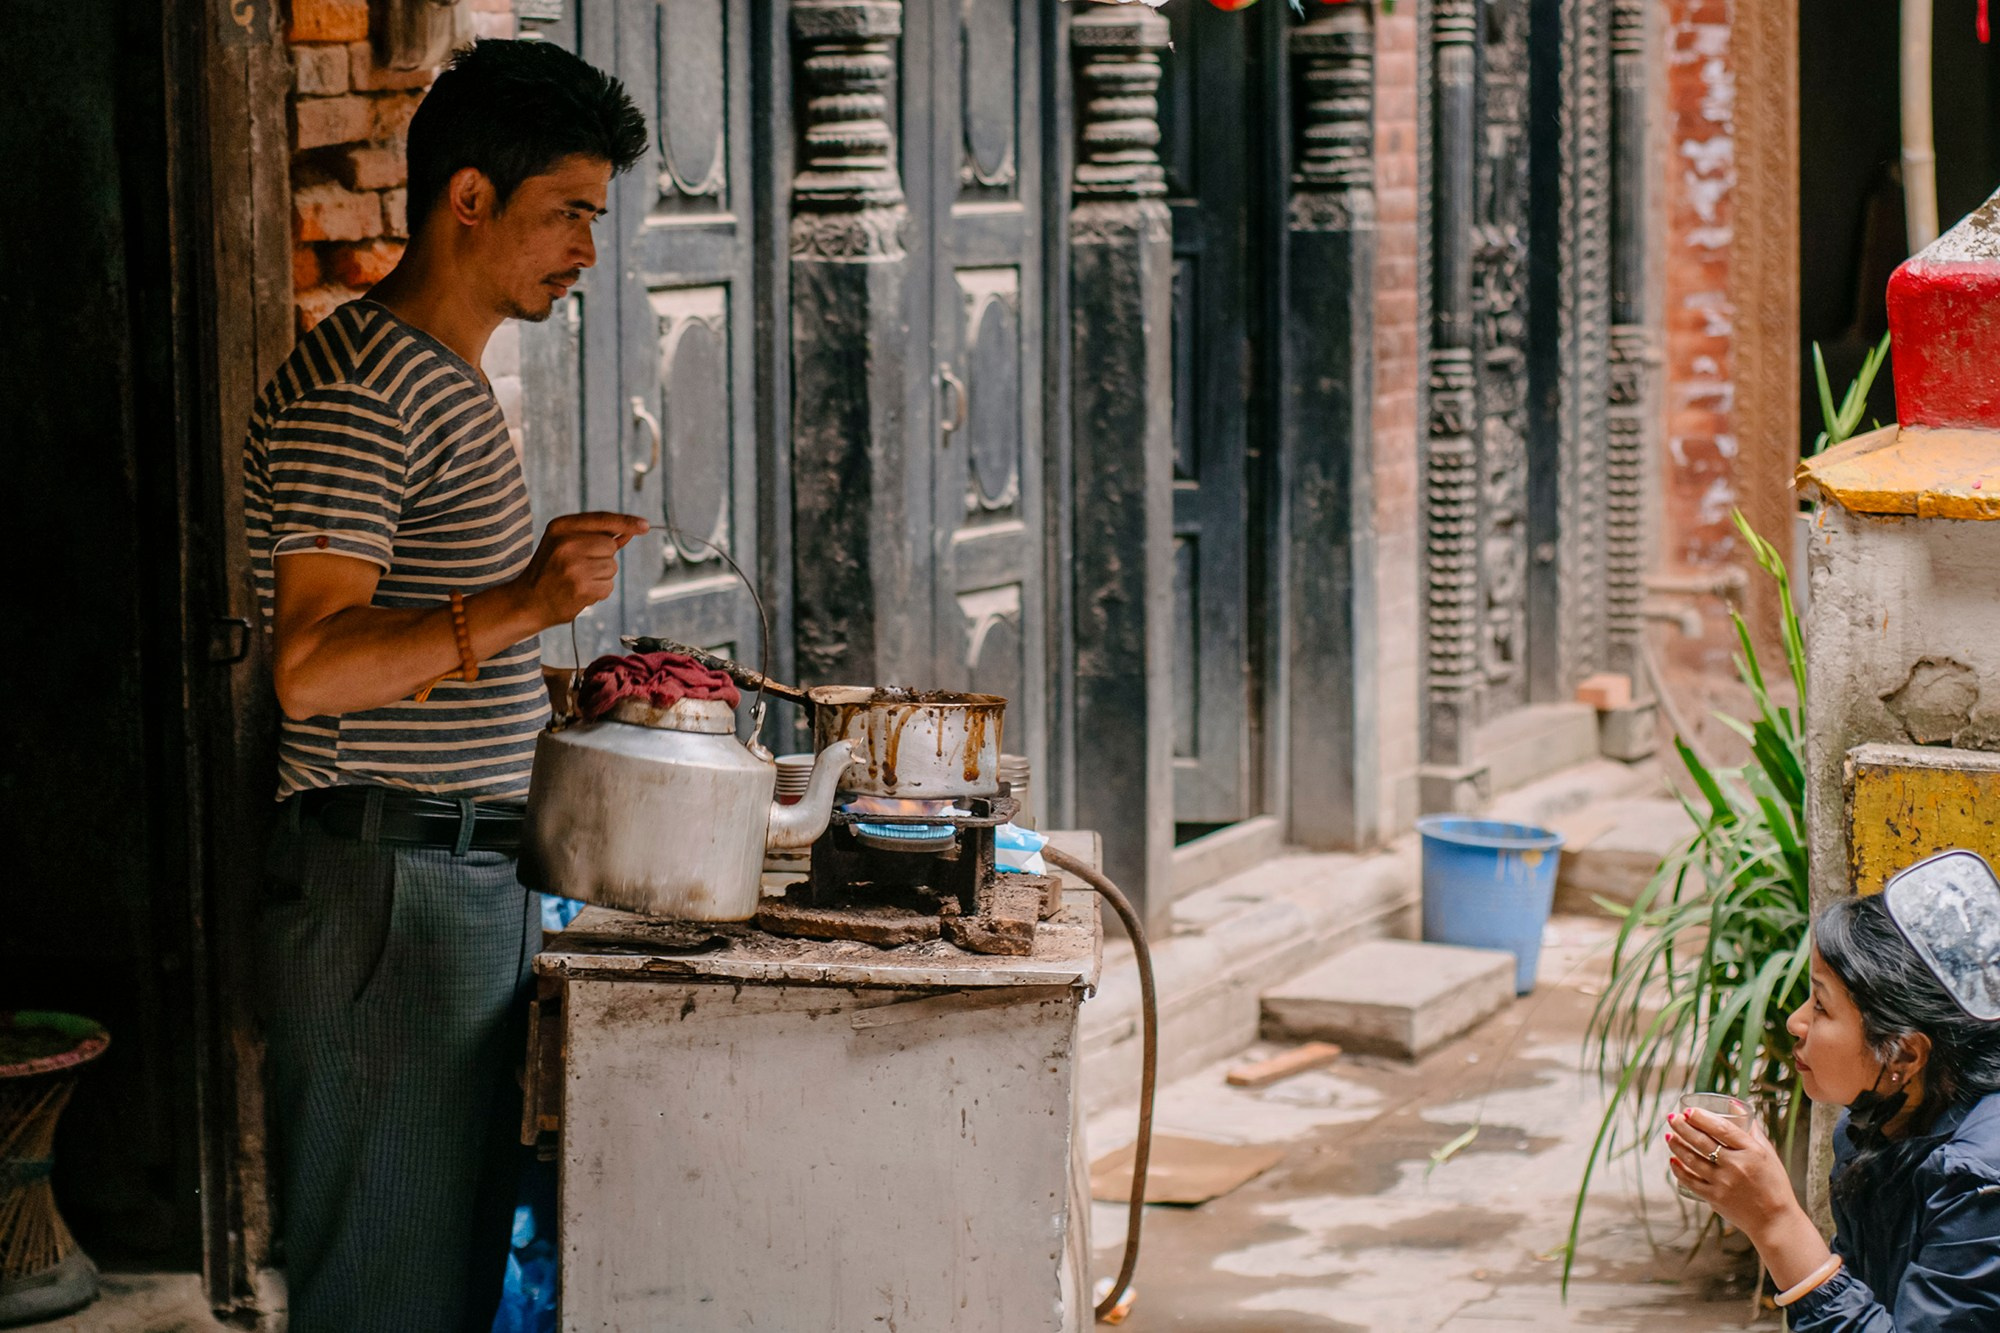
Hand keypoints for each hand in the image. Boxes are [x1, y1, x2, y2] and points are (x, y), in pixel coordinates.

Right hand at [514, 512, 648, 626]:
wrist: (528, 602)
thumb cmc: (550, 570)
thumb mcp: (564, 543)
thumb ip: (595, 535)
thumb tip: (630, 530)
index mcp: (561, 526)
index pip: (602, 519)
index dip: (626, 522)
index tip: (645, 526)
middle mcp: (567, 543)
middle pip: (610, 545)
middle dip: (603, 557)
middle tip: (580, 567)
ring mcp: (574, 566)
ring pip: (612, 567)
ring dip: (601, 576)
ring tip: (577, 580)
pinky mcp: (581, 587)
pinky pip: (608, 586)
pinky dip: (599, 591)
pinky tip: (579, 592)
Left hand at [1666, 1107, 1802, 1240]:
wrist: (1776, 1221)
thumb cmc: (1773, 1184)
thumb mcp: (1768, 1154)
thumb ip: (1752, 1130)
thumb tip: (1735, 1105)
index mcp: (1752, 1152)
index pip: (1722, 1128)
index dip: (1702, 1117)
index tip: (1688, 1110)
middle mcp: (1736, 1166)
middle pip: (1702, 1141)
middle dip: (1682, 1127)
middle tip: (1672, 1117)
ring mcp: (1724, 1183)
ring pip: (1692, 1159)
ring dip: (1677, 1146)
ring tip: (1668, 1136)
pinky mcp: (1715, 1198)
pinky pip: (1690, 1181)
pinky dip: (1678, 1169)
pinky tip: (1672, 1160)